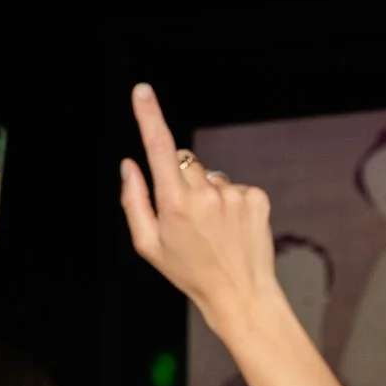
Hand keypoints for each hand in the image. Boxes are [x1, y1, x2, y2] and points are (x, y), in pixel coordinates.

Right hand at [118, 85, 281, 331]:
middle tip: (186, 216)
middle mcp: (205, 194)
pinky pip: (234, 186)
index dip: (149, 116)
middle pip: (184, 161)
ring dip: (207, 193)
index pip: (159, 148)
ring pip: (210, 175)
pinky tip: (231, 228)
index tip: (142, 91)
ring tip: (212, 228)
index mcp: (175, 204)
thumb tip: (129, 165)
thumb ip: (133, 201)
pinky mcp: (256, 197)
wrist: (240, 294)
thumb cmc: (189, 272)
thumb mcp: (148, 245)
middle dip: (180, 178)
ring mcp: (234, 194)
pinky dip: (230, 202)